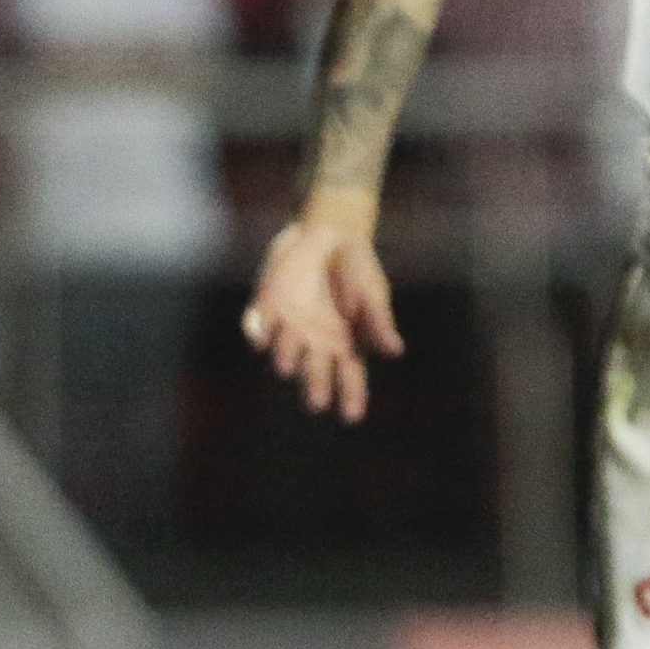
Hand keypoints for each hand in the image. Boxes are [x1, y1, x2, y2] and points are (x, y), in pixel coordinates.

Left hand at [241, 208, 404, 422]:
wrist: (328, 231)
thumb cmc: (356, 266)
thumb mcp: (372, 291)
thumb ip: (378, 321)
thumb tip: (394, 352)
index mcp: (346, 344)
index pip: (350, 379)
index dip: (350, 398)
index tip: (350, 417)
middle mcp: (316, 344)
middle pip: (314, 375)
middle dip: (314, 388)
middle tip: (315, 401)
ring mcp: (290, 328)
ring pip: (284, 356)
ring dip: (286, 356)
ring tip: (289, 361)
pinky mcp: (268, 308)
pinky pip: (256, 329)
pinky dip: (255, 332)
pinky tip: (259, 328)